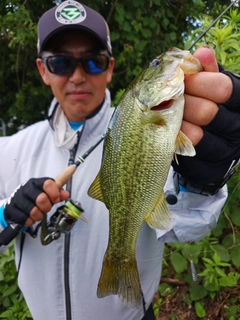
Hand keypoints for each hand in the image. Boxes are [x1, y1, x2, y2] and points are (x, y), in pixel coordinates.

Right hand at [4, 178, 68, 226]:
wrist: (16, 204)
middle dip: (47, 207)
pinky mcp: (11, 209)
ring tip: (38, 214)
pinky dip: (30, 221)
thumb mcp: (47, 194)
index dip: (54, 193)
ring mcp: (18, 198)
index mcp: (37, 182)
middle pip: (42, 199)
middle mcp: (26, 188)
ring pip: (33, 211)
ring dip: (39, 216)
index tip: (56, 200)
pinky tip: (30, 218)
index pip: (48, 183)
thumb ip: (58, 193)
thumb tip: (66, 194)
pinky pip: (24, 219)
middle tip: (46, 209)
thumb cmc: (35, 197)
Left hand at [172, 46, 239, 194]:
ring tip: (169, 116)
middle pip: (206, 112)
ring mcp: (225, 152)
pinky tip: (171, 134)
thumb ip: (206, 72)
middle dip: (182, 102)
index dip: (197, 82)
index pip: (223, 88)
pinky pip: (187, 157)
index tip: (182, 80)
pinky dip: (174, 143)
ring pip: (195, 136)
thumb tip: (201, 52)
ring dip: (176, 123)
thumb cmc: (206, 106)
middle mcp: (237, 128)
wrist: (209, 148)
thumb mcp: (210, 87)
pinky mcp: (210, 169)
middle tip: (171, 99)